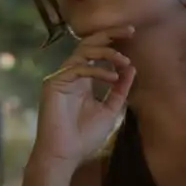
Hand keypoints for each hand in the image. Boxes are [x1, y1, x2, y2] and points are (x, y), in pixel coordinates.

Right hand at [32, 25, 136, 167]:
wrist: (65, 154)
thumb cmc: (84, 137)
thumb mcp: (110, 110)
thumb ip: (119, 90)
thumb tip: (131, 69)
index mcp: (83, 80)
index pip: (97, 53)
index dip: (113, 43)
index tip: (131, 37)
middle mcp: (71, 75)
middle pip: (88, 44)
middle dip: (110, 35)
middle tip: (130, 31)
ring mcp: (61, 77)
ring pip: (83, 51)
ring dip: (106, 52)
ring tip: (124, 61)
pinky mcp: (54, 83)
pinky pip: (78, 68)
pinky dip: (97, 70)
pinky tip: (112, 78)